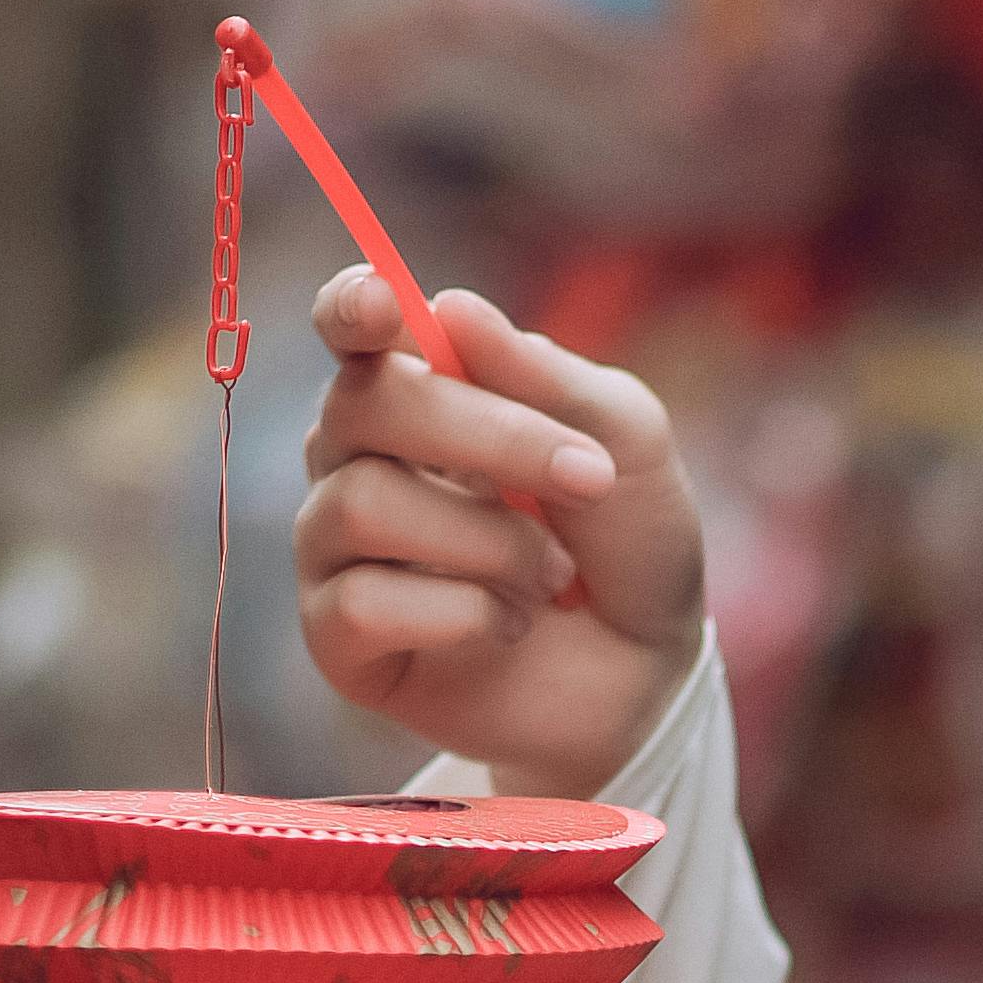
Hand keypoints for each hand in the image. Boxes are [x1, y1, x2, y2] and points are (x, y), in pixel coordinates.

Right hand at [294, 271, 706, 796]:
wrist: (646, 677)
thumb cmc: (625, 545)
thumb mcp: (625, 445)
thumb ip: (548, 379)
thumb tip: (450, 308)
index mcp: (416, 392)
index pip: (349, 326)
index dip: (351, 307)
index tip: (384, 306)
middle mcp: (356, 459)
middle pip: (364, 405)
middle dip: (488, 436)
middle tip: (588, 478)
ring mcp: (337, 550)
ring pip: (363, 504)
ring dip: (490, 542)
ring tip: (551, 577)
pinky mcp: (337, 640)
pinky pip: (362, 603)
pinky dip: (463, 613)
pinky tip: (507, 625)